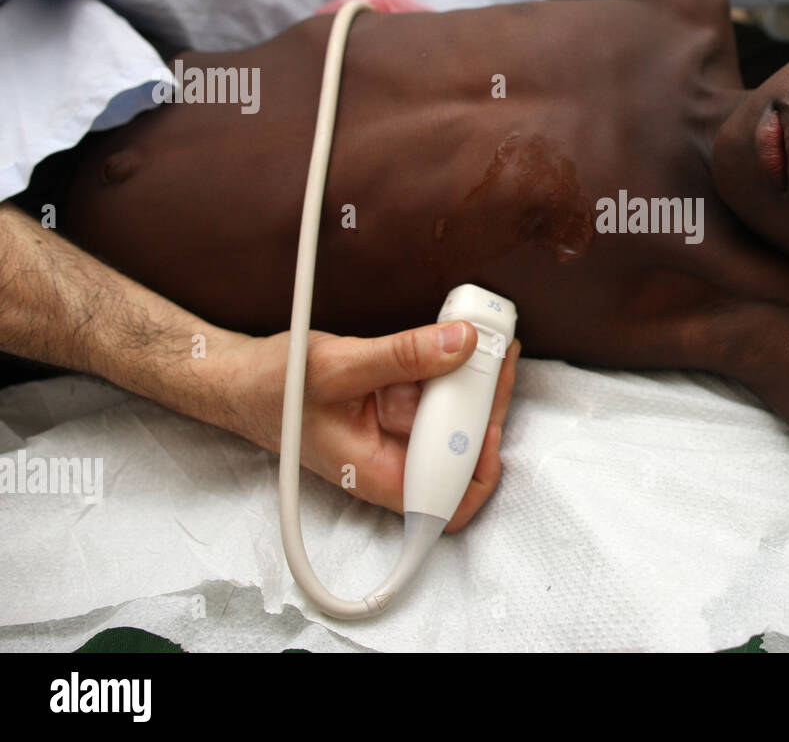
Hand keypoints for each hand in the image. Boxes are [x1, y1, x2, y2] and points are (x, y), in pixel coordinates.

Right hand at [220, 321, 520, 531]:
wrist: (238, 379)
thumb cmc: (272, 390)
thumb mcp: (339, 367)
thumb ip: (403, 356)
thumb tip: (462, 343)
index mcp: (377, 474)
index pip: (447, 504)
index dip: (478, 471)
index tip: (488, 424)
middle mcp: (392, 461)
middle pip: (461, 452)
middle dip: (484, 405)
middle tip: (498, 354)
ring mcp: (394, 434)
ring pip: (452, 419)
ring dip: (471, 381)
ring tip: (482, 336)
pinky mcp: (394, 408)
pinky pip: (434, 396)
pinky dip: (449, 369)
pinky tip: (452, 338)